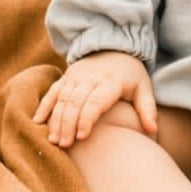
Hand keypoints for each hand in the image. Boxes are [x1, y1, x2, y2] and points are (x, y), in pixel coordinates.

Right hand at [33, 51, 156, 147]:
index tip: (81, 137)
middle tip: (64, 145)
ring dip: (55, 119)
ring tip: (53, 140)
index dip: (87, 118)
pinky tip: (37, 122)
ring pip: (62, 98)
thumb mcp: (144, 87)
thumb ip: (147, 109)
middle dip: (68, 124)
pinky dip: (44, 106)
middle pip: (75, 102)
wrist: (114, 46)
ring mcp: (76, 77)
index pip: (96, 101)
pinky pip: (52, 91)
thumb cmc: (131, 74)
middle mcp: (91, 78)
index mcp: (111, 82)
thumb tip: (153, 130)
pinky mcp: (66, 77)